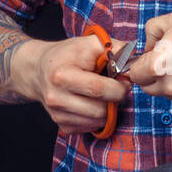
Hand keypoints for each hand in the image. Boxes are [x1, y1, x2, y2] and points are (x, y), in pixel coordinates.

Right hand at [13, 34, 131, 133]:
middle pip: (100, 110)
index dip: (119, 87)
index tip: (124, 81)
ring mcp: (57, 115)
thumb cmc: (67, 55)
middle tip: (115, 88)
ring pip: (98, 121)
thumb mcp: (88, 43)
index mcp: (62, 76)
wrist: (38, 70)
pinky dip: (97, 117)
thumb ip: (113, 48)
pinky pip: (91, 127)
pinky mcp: (62, 125)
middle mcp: (56, 98)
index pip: (99, 90)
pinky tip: (92, 102)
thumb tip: (134, 60)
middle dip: (115, 100)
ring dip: (107, 109)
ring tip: (103, 94)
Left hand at [125, 7, 171, 103]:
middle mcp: (170, 86)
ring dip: (164, 80)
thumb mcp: (171, 20)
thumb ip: (151, 33)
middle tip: (160, 56)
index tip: (140, 56)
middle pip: (146, 87)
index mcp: (158, 66)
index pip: (133, 73)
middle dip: (148, 73)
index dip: (135, 63)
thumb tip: (148, 46)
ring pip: (163, 92)